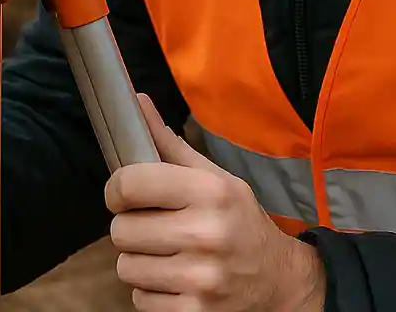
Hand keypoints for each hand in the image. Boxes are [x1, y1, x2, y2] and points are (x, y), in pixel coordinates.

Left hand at [104, 94, 326, 311]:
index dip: (116, 190)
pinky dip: (150, 292)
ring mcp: (201, 279)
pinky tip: (174, 280)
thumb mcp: (214, 178)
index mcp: (209, 192)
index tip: (123, 195)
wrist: (279, 281)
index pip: (129, 184)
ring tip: (166, 255)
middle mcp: (206, 234)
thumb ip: (169, 144)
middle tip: (153, 228)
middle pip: (121, 231)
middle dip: (130, 228)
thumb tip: (136, 102)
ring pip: (126, 267)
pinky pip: (139, 300)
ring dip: (139, 262)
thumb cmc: (239, 222)